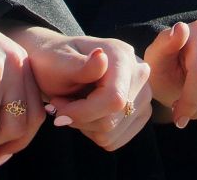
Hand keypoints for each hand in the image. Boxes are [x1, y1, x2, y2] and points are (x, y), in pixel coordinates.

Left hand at [15, 27, 151, 151]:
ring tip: (74, 104)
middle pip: (112, 119)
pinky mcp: (139, 113)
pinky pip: (114, 140)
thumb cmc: (53, 61)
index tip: (57, 108)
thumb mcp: (57, 61)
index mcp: (121, 55)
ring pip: (111, 134)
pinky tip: (87, 111)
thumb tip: (101, 57)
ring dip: (84, 125)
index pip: (114, 99)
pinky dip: (93, 132)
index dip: (82, 112)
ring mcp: (143, 95)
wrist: (57, 65)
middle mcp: (139, 74)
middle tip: (59, 103)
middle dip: (79, 118)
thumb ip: (79, 65)